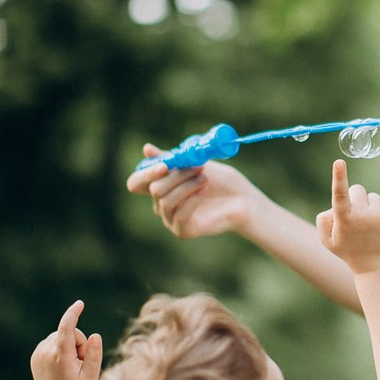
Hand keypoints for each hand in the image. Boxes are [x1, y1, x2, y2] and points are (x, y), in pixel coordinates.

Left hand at [30, 301, 102, 379]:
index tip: (80, 304)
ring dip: (70, 345)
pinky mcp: (36, 355)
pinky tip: (61, 364)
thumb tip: (94, 335)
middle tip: (80, 363)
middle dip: (79, 342)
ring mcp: (38, 354)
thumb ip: (94, 354)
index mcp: (60, 357)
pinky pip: (53, 341)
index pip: (66, 329)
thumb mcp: (92, 375)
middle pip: (69, 333)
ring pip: (61, 336)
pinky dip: (60, 347)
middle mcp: (46, 353)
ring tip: (70, 366)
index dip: (73, 314)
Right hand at [126, 144, 259, 239]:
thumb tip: (146, 149)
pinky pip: (178, 214)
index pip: (136, 182)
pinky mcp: (183, 230)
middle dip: (176, 175)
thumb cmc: (221, 181)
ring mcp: (170, 219)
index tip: (164, 165)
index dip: (146, 173)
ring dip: (186, 186)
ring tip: (205, 179)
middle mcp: (162, 204)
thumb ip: (172, 159)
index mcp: (161, 186)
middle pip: (154, 189)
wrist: (243, 199)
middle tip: (198, 167)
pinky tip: (204, 192)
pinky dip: (192, 200)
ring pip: (165, 201)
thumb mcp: (195, 164)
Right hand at [316, 160, 379, 273]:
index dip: (338, 177)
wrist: (375, 266)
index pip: (340, 194)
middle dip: (355, 199)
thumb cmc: (348, 250)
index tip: (339, 162)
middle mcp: (362, 216)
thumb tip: (334, 206)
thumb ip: (323, 220)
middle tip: (356, 217)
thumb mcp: (328, 241)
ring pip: (373, 196)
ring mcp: (379, 216)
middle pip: (357, 189)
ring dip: (370, 206)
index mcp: (344, 220)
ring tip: (370, 225)